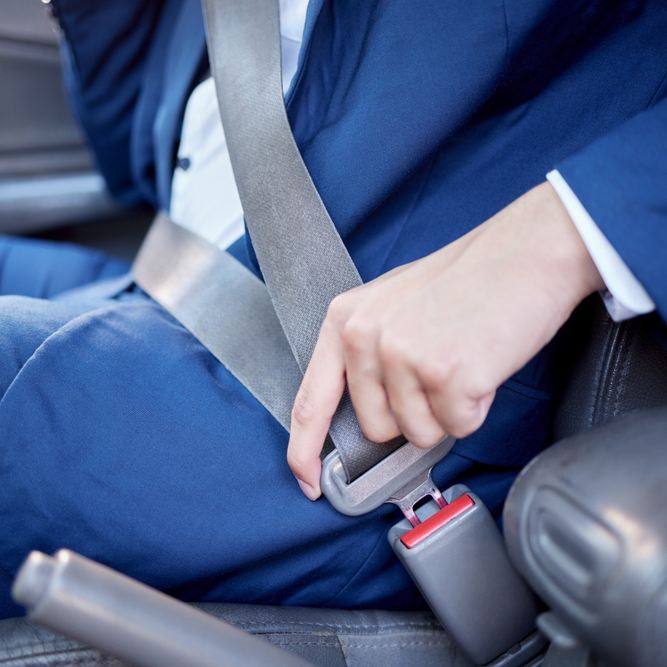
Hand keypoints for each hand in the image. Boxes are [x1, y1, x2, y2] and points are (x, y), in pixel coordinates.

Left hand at [287, 182, 603, 499]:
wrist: (528, 251)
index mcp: (345, 320)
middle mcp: (365, 338)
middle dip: (413, 414)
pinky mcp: (446, 374)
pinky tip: (483, 364)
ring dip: (448, 410)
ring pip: (420, 433)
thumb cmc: (469, 279)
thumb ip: (368, 354)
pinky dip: (476, 406)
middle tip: (441, 369)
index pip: (310, 402)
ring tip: (464, 359)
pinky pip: (459, 426)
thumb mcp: (394, 305)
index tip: (309, 482)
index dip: (305, 452)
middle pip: (377, 429)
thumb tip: (368, 411)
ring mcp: (403, 356)